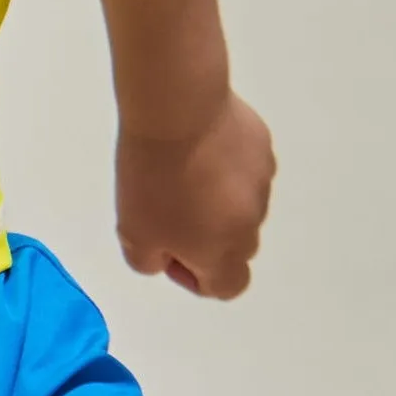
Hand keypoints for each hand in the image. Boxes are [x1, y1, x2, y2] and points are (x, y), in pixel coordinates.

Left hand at [116, 90, 274, 300]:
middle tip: (168, 206)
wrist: (176, 109)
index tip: (169, 247)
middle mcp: (252, 221)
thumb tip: (167, 257)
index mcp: (224, 251)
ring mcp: (262, 181)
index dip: (196, 277)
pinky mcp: (262, 146)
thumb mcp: (132, 234)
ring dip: (217, 198)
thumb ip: (149, 262)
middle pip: (234, 246)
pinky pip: (244, 169)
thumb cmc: (152, 178)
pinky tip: (196, 144)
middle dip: (205, 235)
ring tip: (180, 168)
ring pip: (241, 204)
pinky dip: (224, 165)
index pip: (228, 287)